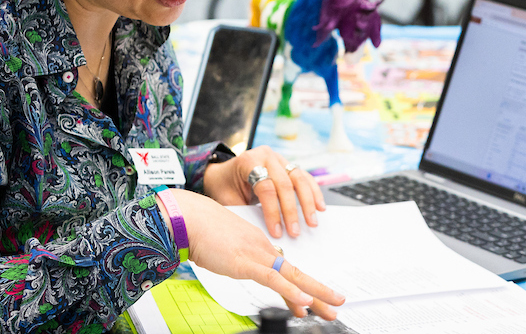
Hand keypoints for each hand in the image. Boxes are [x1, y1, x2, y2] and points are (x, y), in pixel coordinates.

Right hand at [162, 189, 345, 318]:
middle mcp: (264, 249)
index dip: (302, 285)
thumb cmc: (200, 230)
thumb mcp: (226, 247)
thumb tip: (241, 266)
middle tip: (337, 304)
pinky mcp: (245, 263)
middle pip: (298, 273)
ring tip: (330, 308)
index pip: (287, 268)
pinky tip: (303, 302)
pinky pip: (273, 279)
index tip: (313, 298)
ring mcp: (256, 255)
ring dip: (315, 295)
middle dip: (320, 292)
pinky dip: (290, 291)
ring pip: (293, 277)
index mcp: (260, 244)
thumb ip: (239, 257)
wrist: (188, 218)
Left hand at [202, 145, 325, 238]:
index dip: (272, 211)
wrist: (224, 173)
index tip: (277, 232)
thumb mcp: (226, 199)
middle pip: (285, 183)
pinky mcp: (288, 164)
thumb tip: (262, 233)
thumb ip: (243, 212)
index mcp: (249, 161)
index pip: (266, 187)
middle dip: (292, 210)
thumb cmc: (224, 187)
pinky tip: (320, 207)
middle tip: (295, 231)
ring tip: (312, 221)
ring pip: (299, 178)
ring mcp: (280, 158)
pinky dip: (313, 192)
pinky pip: (305, 178)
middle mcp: (266, 156)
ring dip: (308, 202)